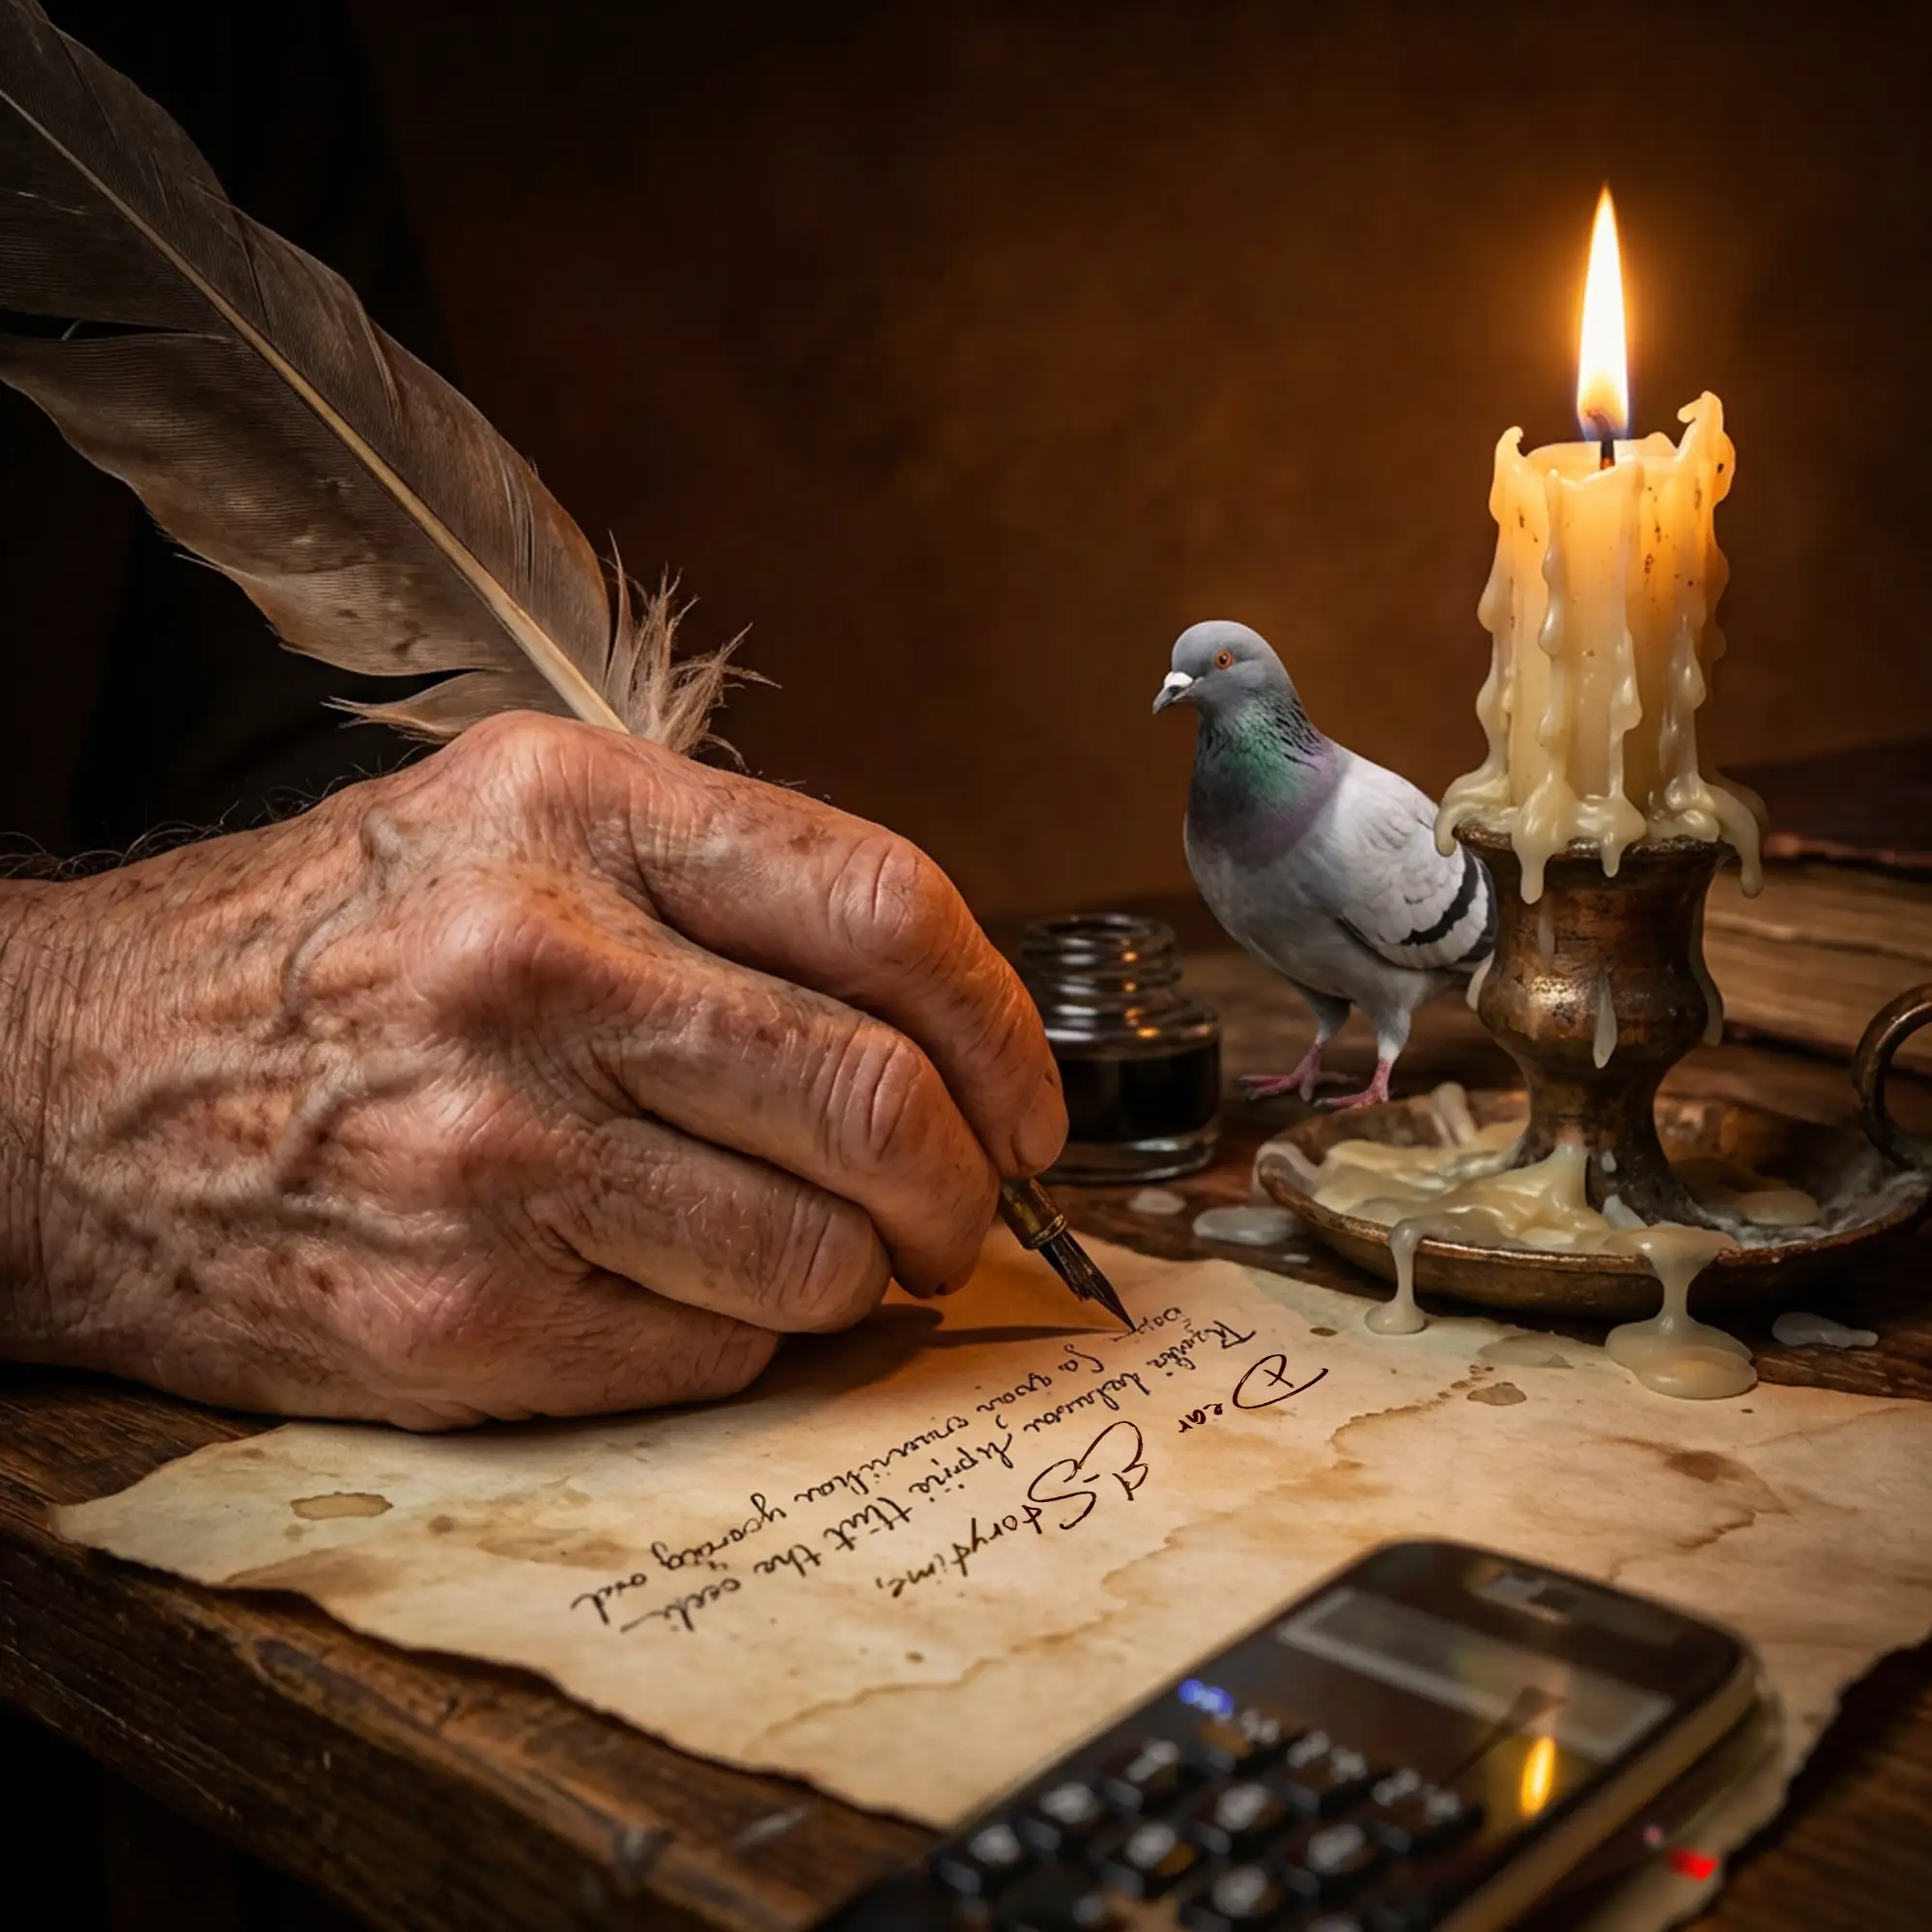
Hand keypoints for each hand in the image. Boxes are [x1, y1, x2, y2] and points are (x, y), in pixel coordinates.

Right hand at [0, 714, 1064, 1426]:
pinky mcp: (465, 1307)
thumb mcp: (518, 829)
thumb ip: (724, 892)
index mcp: (575, 810)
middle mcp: (538, 965)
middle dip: (969, 1187)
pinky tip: (693, 1292)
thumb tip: (942, 1022)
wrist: (75, 1091)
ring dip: (868, 1275)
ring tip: (830, 1256)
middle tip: (961, 1214)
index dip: (1003, 1026)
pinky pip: (719, 1350)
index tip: (1025, 1104)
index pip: (889, 907)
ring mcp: (497, 1149)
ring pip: (821, 1252)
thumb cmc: (331, 956)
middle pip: (881, 1098)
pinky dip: (753, 1337)